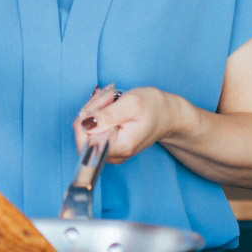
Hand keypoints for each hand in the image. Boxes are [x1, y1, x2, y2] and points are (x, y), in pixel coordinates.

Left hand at [73, 86, 191, 162]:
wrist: (168, 115)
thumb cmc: (154, 107)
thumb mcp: (131, 103)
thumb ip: (108, 115)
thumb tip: (85, 125)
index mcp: (119, 147)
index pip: (84, 139)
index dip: (88, 117)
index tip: (103, 102)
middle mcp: (113, 154)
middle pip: (83, 133)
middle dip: (91, 109)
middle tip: (108, 96)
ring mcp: (110, 152)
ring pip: (86, 130)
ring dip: (94, 109)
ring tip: (111, 99)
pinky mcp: (108, 145)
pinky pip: (92, 130)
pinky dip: (97, 114)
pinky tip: (109, 105)